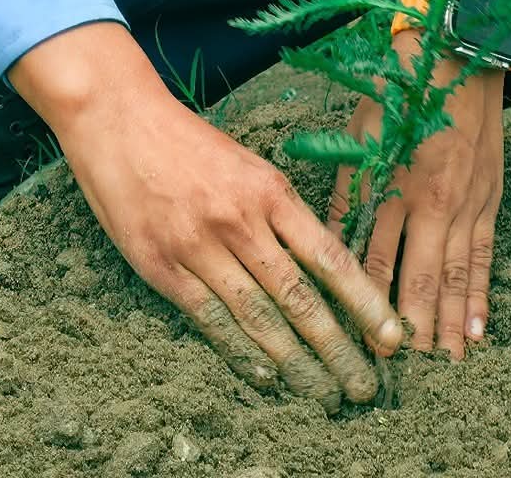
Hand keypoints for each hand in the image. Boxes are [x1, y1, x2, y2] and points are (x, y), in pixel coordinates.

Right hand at [12, 23, 402, 408]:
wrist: (118, 119)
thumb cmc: (188, 140)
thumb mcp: (247, 163)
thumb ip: (279, 210)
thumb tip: (319, 264)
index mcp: (267, 189)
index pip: (328, 256)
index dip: (363, 302)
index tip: (391, 335)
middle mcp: (238, 220)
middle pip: (299, 297)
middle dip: (337, 347)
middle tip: (363, 386)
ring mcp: (198, 246)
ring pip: (259, 317)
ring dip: (295, 362)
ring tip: (322, 391)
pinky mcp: (162, 266)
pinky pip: (210, 318)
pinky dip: (240, 352)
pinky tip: (265, 375)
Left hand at [328, 38, 504, 357]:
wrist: (459, 54)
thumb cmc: (399, 87)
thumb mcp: (360, 130)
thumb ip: (348, 187)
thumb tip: (330, 237)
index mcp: (396, 182)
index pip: (377, 257)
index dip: (367, 299)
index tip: (357, 335)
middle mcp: (434, 202)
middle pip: (422, 278)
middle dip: (413, 326)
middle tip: (405, 370)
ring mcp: (467, 203)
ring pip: (458, 276)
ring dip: (453, 323)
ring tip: (447, 365)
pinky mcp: (489, 198)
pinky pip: (486, 256)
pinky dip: (483, 294)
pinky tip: (482, 329)